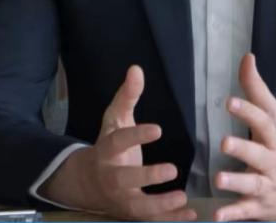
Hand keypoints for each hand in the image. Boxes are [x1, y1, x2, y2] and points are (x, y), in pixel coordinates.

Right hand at [39, 65, 194, 220]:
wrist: (84, 183)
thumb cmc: (107, 146)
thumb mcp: (114, 119)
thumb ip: (127, 96)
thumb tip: (136, 68)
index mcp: (106, 151)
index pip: (119, 143)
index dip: (136, 136)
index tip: (158, 129)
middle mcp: (111, 177)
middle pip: (124, 180)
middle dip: (146, 177)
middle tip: (172, 169)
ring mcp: (120, 199)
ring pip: (137, 207)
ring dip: (160, 206)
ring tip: (182, 198)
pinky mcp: (131, 214)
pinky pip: (150, 220)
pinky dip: (169, 221)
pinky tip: (191, 215)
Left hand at [212, 54, 275, 220]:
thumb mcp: (274, 116)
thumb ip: (256, 89)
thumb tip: (247, 57)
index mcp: (274, 137)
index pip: (263, 121)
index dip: (248, 111)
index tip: (230, 101)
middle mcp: (272, 162)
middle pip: (259, 155)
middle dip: (243, 149)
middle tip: (224, 143)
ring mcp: (268, 186)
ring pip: (253, 186)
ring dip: (236, 183)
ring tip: (218, 179)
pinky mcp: (261, 207)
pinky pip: (246, 212)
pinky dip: (233, 215)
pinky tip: (217, 217)